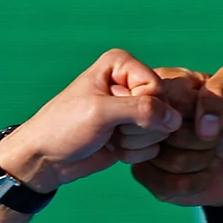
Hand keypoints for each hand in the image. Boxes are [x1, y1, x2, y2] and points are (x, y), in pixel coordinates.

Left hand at [0, 49, 182, 190]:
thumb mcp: (101, 113)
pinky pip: (154, 146)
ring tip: (107, 137)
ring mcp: (134, 108)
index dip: (139, 107)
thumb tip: (176, 120)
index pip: (156, 88)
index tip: (110, 112)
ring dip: (133, 142)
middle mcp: (130, 82)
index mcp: (121, 64)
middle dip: (136, 128)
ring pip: (161, 130)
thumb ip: (142, 110)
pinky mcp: (136, 131)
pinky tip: (111, 148)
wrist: (46, 158)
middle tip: (108, 128)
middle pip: (163, 109)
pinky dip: (132, 153)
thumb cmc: (64, 127)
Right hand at [130, 64, 222, 205]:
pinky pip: (166, 185)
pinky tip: (199, 173)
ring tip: (205, 151)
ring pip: (168, 160)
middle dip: (199, 139)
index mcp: (159, 84)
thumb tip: (203, 125)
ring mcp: (140, 145)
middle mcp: (142, 114)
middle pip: (163, 131)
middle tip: (207, 134)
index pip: (162, 99)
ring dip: (200, 160)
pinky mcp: (145, 175)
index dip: (191, 112)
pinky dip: (194, 182)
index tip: (204, 113)